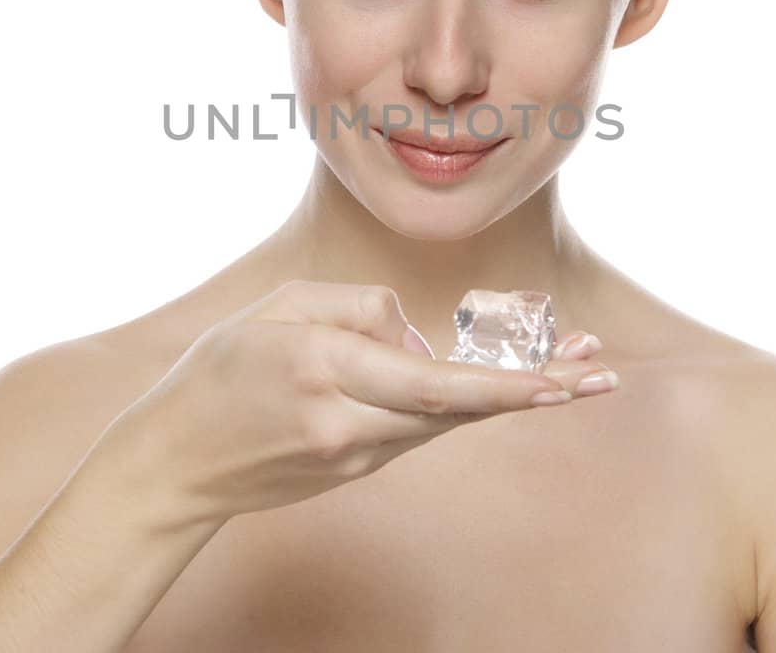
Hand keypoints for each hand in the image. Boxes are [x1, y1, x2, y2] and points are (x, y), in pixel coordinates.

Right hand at [118, 281, 617, 523]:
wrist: (173, 463)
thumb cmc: (218, 374)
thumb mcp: (278, 308)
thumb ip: (356, 308)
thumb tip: (418, 333)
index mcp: (327, 372)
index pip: (435, 384)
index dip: (504, 385)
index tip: (561, 380)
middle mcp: (351, 425)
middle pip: (460, 409)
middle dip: (535, 387)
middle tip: (602, 369)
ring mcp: (356, 456)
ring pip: (444, 418)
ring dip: (505, 393)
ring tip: (570, 365)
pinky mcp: (355, 468)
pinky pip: (416, 426)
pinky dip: (458, 402)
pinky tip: (491, 380)